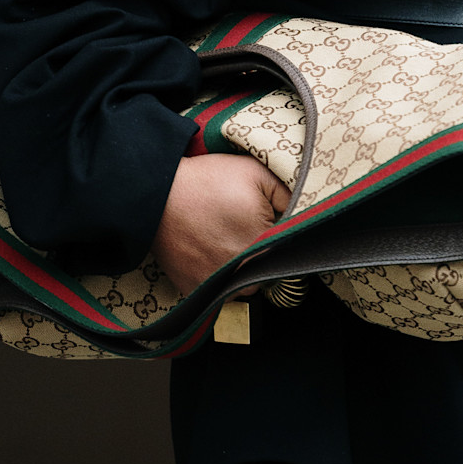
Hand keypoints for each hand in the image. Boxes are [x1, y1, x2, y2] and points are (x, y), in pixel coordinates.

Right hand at [151, 154, 290, 297]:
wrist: (157, 194)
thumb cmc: (208, 181)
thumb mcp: (257, 173)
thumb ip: (289, 194)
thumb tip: (306, 212)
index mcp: (261, 245)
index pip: (288, 250)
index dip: (282, 233)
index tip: (271, 220)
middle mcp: (241, 273)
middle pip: (268, 270)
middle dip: (265, 251)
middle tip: (246, 225)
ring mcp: (216, 285)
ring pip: (246, 284)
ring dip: (245, 267)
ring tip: (228, 237)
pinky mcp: (195, 290)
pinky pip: (219, 290)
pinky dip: (220, 275)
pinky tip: (212, 248)